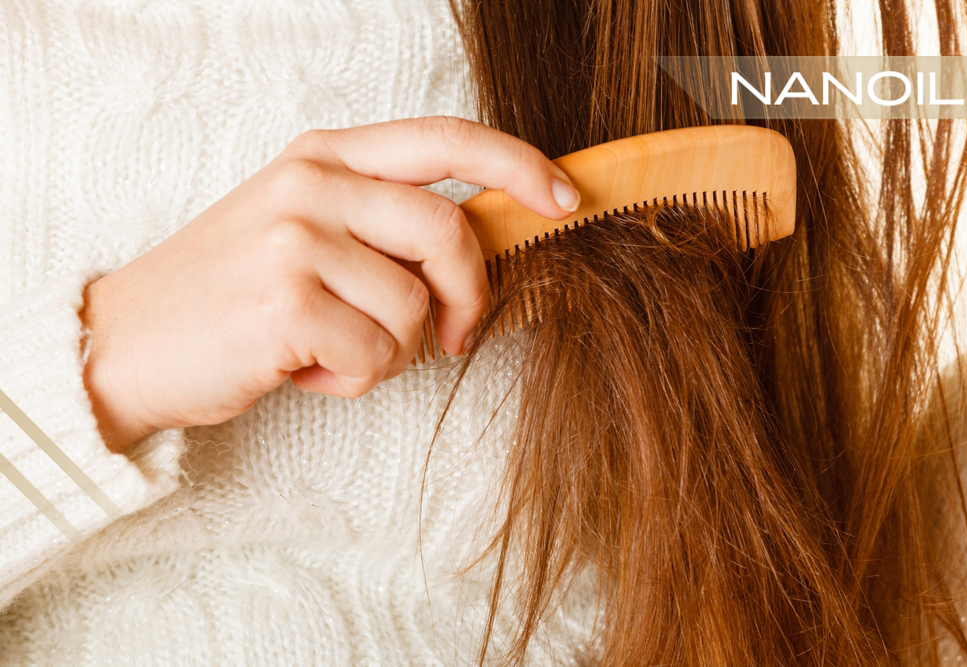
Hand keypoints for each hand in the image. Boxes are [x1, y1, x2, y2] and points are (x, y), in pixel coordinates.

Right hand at [80, 116, 580, 452]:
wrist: (129, 342)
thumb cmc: (231, 291)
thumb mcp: (305, 228)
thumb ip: (383, 223)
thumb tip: (480, 248)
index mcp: (326, 155)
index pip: (446, 139)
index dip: (517, 166)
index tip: (564, 199)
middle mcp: (313, 184)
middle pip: (450, 232)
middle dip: (467, 297)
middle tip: (450, 334)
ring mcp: (296, 239)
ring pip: (415, 309)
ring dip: (389, 350)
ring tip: (331, 349)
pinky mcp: (286, 302)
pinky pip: (377, 356)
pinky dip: (352, 380)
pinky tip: (304, 369)